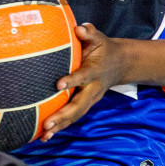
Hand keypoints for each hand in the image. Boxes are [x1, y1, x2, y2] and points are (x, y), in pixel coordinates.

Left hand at [40, 23, 130, 140]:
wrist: (120, 64)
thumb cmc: (104, 49)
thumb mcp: (99, 38)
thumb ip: (89, 33)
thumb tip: (79, 28)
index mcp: (94, 71)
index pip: (83, 76)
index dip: (72, 80)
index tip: (58, 85)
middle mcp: (93, 89)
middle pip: (78, 105)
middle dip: (63, 116)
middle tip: (47, 124)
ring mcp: (90, 99)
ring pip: (75, 115)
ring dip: (60, 126)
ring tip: (44, 135)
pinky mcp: (86, 104)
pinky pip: (73, 118)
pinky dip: (61, 128)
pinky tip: (46, 136)